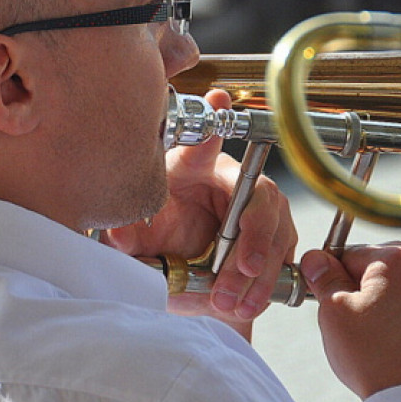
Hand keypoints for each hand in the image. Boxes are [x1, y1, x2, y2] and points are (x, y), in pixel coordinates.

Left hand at [104, 89, 297, 338]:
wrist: (185, 279)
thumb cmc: (161, 241)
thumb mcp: (137, 239)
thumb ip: (127, 235)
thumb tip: (118, 236)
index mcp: (194, 167)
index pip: (203, 141)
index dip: (213, 116)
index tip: (218, 99)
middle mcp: (230, 182)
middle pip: (258, 193)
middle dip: (254, 233)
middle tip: (241, 266)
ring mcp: (259, 210)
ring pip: (276, 231)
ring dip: (256, 270)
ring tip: (229, 298)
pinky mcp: (275, 238)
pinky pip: (282, 258)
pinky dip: (262, 285)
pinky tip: (242, 303)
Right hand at [302, 244, 400, 399]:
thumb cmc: (373, 359)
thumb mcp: (334, 312)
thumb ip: (324, 277)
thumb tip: (316, 258)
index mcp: (397, 261)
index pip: (354, 254)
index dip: (338, 276)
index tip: (335, 297)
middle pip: (389, 267)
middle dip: (372, 286)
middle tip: (361, 318)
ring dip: (400, 301)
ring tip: (386, 335)